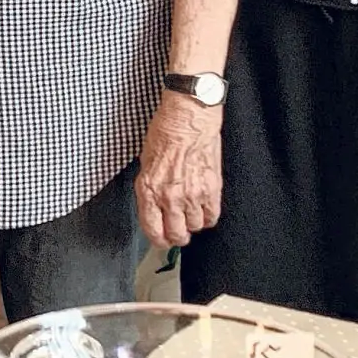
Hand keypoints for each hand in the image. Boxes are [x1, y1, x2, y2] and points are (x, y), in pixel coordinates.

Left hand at [134, 91, 223, 248]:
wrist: (188, 117)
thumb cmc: (165, 132)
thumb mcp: (145, 162)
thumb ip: (150, 189)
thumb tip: (155, 208)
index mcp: (149, 190)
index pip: (153, 230)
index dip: (158, 240)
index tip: (161, 239)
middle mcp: (170, 197)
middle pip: (176, 235)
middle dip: (176, 235)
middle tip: (178, 230)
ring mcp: (192, 195)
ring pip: (195, 227)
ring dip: (193, 224)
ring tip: (191, 214)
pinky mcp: (212, 189)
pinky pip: (212, 216)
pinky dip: (208, 216)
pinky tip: (204, 208)